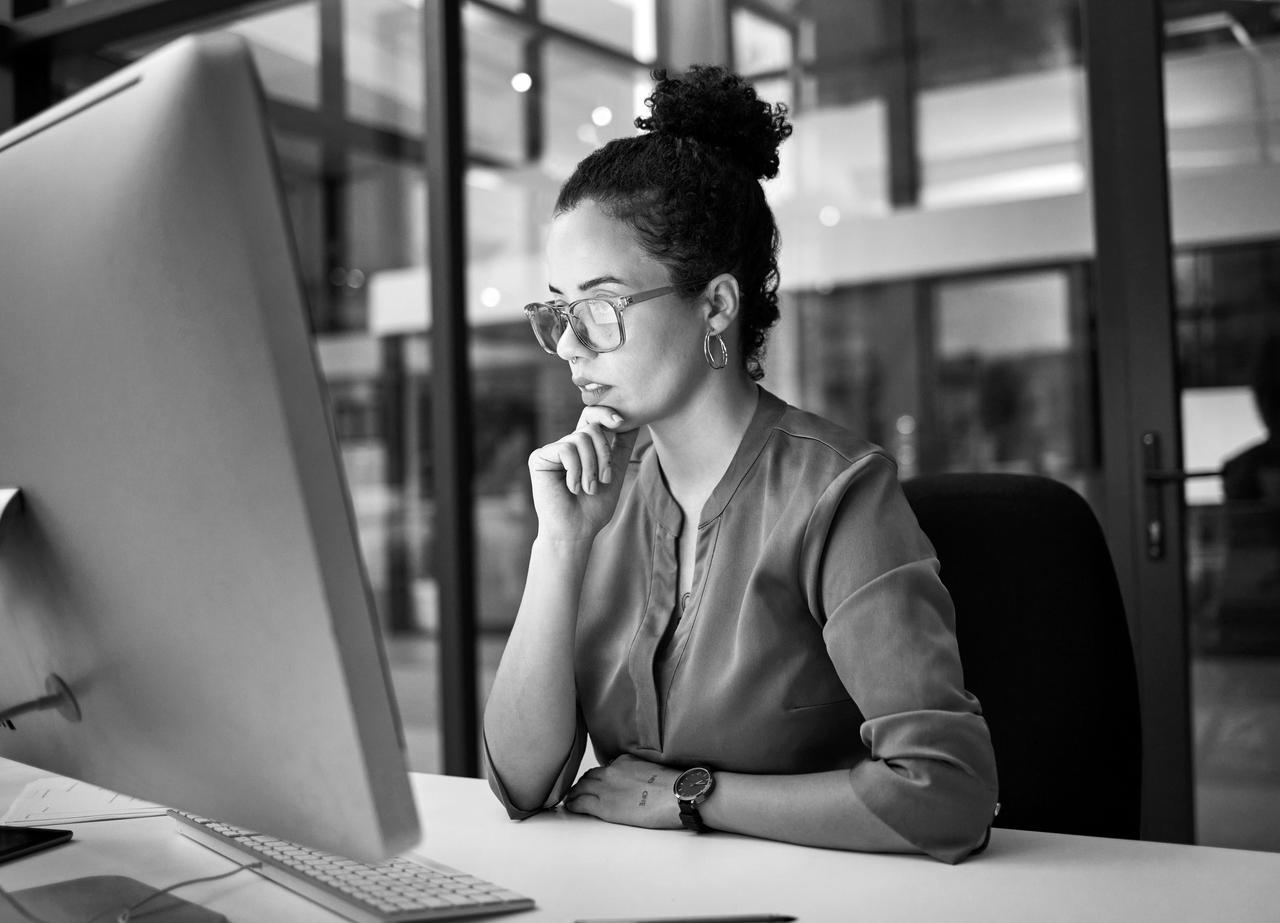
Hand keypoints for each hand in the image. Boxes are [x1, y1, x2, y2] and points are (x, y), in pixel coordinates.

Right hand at [528, 406, 639, 542]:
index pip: (592, 417)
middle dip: (604, 454)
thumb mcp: (615, 472)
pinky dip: (576, 470)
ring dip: (591, 467)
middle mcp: (565, 445)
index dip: (606, 413)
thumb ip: (622, 447)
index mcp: (582, 447)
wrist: (575, 531)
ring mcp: (551, 450)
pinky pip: (566, 449)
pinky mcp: (538, 457)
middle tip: (605, 479)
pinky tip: (573, 488)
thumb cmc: (593, 508)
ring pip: (580, 438)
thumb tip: (635, 421)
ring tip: (588, 488)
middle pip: (591, 427)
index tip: (620, 422)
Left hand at [562, 754, 681, 828]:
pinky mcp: (605, 806)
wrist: (678, 794)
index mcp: (625, 761)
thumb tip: (641, 784)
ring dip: (574, 793)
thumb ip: (640, 773)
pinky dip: (573, 804)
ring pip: (581, 788)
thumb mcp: (654, 769)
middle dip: (582, 783)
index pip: (606, 768)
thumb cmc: (674, 786)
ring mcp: (606, 788)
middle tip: (578, 790)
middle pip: (590, 776)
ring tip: (571, 799)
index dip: (599, 776)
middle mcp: (612, 771)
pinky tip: (570, 806)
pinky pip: (581, 802)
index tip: (596, 782)